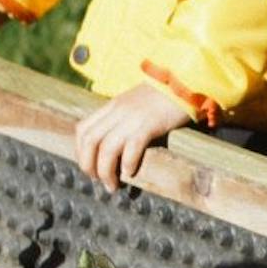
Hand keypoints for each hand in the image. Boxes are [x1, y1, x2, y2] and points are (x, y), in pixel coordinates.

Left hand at [74, 83, 191, 192]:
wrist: (187, 82)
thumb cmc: (166, 95)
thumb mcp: (137, 102)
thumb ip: (124, 117)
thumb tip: (117, 142)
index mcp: (113, 105)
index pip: (82, 129)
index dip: (80, 152)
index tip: (89, 166)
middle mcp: (118, 111)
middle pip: (90, 141)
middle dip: (89, 165)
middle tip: (98, 180)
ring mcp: (133, 117)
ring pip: (107, 148)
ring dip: (106, 171)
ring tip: (113, 185)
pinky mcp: (151, 123)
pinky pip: (132, 147)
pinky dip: (128, 163)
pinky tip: (131, 172)